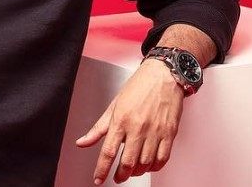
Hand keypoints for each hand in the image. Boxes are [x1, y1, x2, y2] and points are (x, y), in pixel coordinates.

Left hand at [74, 59, 184, 184]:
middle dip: (121, 175)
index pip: (108, 151)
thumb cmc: (139, 87)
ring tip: (132, 170)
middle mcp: (138, 127)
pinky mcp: (169, 133)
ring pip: (145, 163)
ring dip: (137, 172)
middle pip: (128, 162)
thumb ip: (98, 128)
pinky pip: (162, 158)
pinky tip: (148, 165)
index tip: (98, 179)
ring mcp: (155, 131)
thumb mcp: (113, 106)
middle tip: (118, 177)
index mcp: (121, 120)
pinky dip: (154, 166)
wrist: (163, 75)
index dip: (102, 169)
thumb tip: (82, 143)